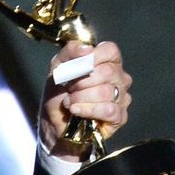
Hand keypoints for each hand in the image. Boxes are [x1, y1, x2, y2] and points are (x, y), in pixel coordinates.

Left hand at [39, 39, 132, 159]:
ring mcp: (121, 98)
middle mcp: (119, 78)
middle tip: (69, 89)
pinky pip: (109, 110)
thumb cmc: (58, 96)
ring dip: (81, 97)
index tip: (75, 69)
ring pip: (107, 91)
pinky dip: (88, 110)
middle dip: (82, 81)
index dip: (92, 58)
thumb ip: (70, 52)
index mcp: (107, 63)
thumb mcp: (57, 68)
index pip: (110, 50)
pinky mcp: (119, 117)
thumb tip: (86, 49)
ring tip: (69, 102)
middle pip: (107, 72)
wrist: (53, 125)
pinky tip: (76, 111)